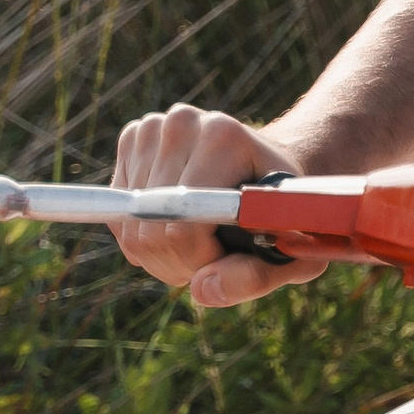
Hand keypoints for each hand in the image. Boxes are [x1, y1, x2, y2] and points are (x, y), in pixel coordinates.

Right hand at [109, 104, 328, 307]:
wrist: (271, 165)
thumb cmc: (287, 210)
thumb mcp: (293, 249)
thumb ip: (255, 276)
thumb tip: (201, 290)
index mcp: (223, 137)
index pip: (181, 227)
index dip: (199, 262)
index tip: (228, 258)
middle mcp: (181, 124)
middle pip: (150, 232)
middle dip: (179, 263)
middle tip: (213, 256)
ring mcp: (152, 129)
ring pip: (130, 230)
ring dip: (161, 255)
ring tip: (200, 240)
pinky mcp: (132, 140)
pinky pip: (119, 218)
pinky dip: (142, 237)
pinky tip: (176, 224)